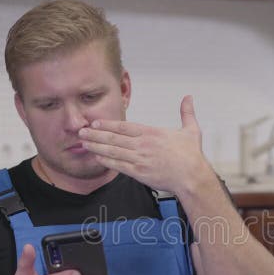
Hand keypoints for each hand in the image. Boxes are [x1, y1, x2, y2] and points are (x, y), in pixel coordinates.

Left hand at [78, 95, 213, 194]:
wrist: (192, 176)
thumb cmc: (191, 156)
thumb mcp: (191, 130)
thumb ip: (186, 113)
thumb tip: (189, 97)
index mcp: (152, 133)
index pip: (124, 127)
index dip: (108, 124)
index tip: (95, 122)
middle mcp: (143, 144)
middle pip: (114, 138)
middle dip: (96, 134)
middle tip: (81, 132)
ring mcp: (140, 159)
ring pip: (113, 151)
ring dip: (96, 146)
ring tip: (84, 143)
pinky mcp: (139, 172)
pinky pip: (119, 166)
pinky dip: (106, 161)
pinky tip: (97, 157)